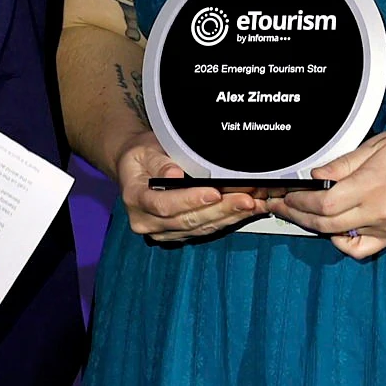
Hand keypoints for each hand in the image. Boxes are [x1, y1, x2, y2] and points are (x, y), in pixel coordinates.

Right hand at [109, 130, 268, 244]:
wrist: (135, 169)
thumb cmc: (142, 157)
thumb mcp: (145, 150)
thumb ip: (160, 162)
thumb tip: (174, 174)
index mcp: (135, 198)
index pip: (165, 205)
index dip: (190, 200)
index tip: (214, 192)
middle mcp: (145, 221)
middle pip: (186, 220)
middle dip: (219, 210)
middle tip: (245, 199)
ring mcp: (161, 232)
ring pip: (198, 229)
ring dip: (227, 217)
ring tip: (250, 205)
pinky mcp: (176, 235)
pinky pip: (202, 232)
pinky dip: (224, 221)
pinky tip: (241, 213)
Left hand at [271, 125, 385, 258]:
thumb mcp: (376, 144)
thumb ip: (342, 164)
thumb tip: (315, 176)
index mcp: (373, 186)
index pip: (324, 204)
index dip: (299, 202)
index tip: (287, 195)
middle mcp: (381, 212)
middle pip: (326, 224)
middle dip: (299, 216)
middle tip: (283, 206)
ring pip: (341, 238)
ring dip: (317, 228)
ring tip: (303, 214)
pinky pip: (363, 249)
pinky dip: (344, 242)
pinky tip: (336, 229)